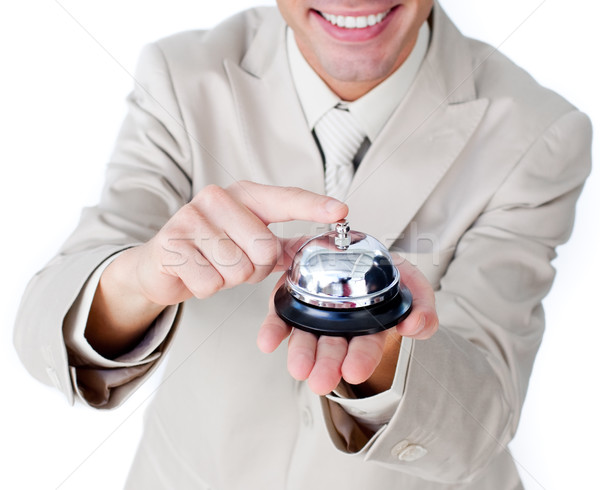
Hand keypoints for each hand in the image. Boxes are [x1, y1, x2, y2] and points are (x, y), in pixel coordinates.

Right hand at [133, 181, 346, 305]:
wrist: (160, 264)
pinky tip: (196, 274)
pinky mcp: (170, 244)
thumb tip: (321, 242)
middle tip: (234, 262)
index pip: (285, 199)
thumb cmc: (211, 250)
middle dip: (254, 268)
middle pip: (263, 248)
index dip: (314, 206)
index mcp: (242, 194)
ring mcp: (190, 218)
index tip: (341, 210)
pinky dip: (207, 288)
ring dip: (229, 279)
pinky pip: (211, 282)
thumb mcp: (248, 242)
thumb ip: (283, 244)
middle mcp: (215, 198)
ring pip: (237, 269)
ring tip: (213, 266)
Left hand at [257, 256, 437, 395]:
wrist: (354, 259)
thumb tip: (415, 326)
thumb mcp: (413, 285)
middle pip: (332, 349)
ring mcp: (313, 316)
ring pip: (305, 339)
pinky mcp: (290, 304)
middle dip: (327, 366)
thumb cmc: (384, 277)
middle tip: (321, 380)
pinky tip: (267, 342)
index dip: (361, 359)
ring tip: (298, 367)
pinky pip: (280, 318)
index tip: (354, 371)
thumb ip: (422, 306)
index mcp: (369, 328)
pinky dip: (273, 331)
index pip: (366, 347)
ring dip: (300, 354)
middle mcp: (340, 327)